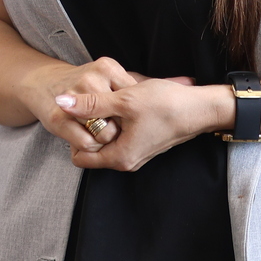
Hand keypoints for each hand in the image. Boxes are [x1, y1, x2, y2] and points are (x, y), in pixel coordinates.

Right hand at [14, 56, 138, 154]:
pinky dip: (89, 146)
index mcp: (107, 67)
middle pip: (121, 119)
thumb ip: (134, 84)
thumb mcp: (108, 76)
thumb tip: (177, 85)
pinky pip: (88, 144)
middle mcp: (90, 79)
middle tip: (110, 124)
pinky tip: (84, 136)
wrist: (40, 82)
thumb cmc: (82, 85)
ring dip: (104, 139)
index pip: (134, 99)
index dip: (131, 114)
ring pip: (105, 134)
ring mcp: (72, 97)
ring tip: (95, 129)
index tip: (124, 116)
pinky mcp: (58, 118)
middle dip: (119, 128)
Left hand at [54, 78, 234, 170]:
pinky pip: (117, 136)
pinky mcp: (142, 142)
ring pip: (104, 140)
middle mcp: (127, 160)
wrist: (201, 108)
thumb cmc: (166, 105)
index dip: (74, 135)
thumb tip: (60, 102)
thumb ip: (91, 104)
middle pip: (90, 150)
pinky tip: (120, 103)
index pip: (79, 157)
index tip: (79, 113)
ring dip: (101, 122)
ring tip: (108, 101)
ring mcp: (135, 152)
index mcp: (120, 157)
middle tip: (92, 103)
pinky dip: (114, 121)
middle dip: (87, 127)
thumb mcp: (124, 100)